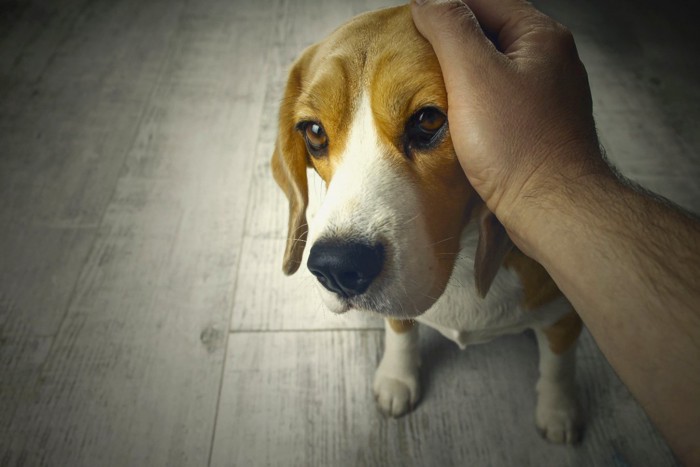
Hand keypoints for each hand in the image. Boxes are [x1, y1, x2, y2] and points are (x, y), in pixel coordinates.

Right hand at [411, 0, 610, 243]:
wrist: (551, 207)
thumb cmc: (516, 143)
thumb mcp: (474, 74)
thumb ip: (449, 29)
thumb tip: (427, 2)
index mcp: (541, 37)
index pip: (484, 2)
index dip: (443, 9)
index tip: (410, 25)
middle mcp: (550, 61)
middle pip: (490, 35)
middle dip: (450, 42)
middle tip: (414, 55)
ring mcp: (547, 95)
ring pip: (494, 69)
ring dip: (460, 74)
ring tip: (428, 86)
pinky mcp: (539, 126)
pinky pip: (499, 100)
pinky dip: (474, 101)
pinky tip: (454, 116)